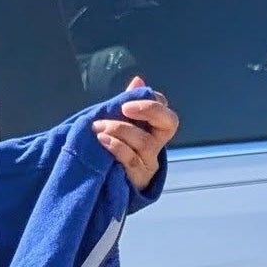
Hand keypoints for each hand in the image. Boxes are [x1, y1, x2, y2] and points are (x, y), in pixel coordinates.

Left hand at [94, 77, 177, 191]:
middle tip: (124, 107)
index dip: (152, 103)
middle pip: (168, 123)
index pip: (164, 110)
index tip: (129, 101)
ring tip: (98, 126)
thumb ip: (127, 104)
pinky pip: (131, 160)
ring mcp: (150, 161)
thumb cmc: (113, 150)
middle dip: (149, 111)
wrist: (104, 187)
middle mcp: (157, 144)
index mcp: (154, 129)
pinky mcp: (138, 178)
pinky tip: (102, 141)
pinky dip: (116, 148)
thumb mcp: (118, 125)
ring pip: (144, 142)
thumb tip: (138, 80)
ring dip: (120, 130)